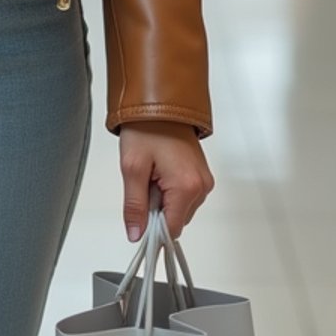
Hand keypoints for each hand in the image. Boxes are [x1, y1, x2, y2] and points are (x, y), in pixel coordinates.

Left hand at [118, 122, 213, 241]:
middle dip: (155, 209)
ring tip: (151, 172)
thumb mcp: (132, 167)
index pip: (171, 230)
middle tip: (142, 182)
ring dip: (161, 199)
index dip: (151, 229)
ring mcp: (203, 180)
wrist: (160, 102)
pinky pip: (183, 195)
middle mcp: (202, 186)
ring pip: (178, 208)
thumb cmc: (147, 127)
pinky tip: (159, 171)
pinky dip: (169, 190)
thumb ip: (134, 205)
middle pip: (175, 219)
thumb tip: (136, 233)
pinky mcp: (201, 174)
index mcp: (188, 187)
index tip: (138, 219)